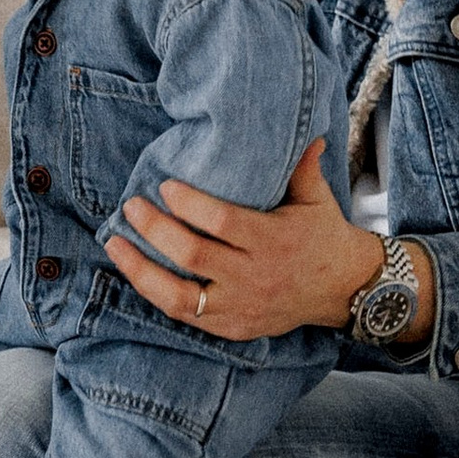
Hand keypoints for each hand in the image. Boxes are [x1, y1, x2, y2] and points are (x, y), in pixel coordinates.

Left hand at [105, 144, 430, 342]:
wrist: (343, 290)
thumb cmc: (322, 235)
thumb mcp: (317, 199)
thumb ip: (302, 166)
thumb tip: (304, 130)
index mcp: (274, 240)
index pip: (223, 223)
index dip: (189, 205)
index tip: (164, 186)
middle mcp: (255, 276)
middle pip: (193, 256)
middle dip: (155, 230)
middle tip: (131, 205)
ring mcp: (241, 306)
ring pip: (179, 296)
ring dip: (140, 270)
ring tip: (115, 242)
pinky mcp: (231, 327)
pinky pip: (185, 315)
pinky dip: (155, 294)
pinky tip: (135, 272)